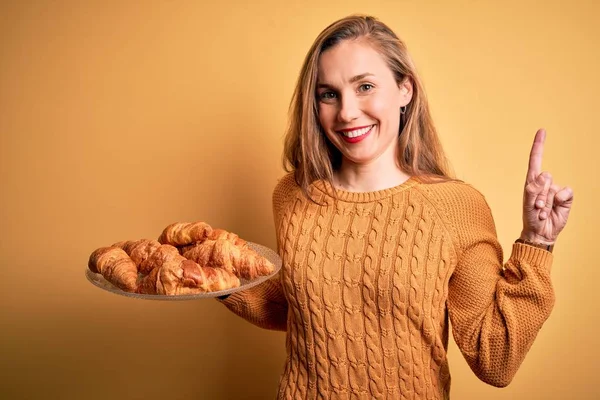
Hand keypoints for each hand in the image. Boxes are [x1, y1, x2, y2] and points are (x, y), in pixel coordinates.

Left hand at [521, 129, 573, 243]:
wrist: (541, 232)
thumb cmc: (531, 218)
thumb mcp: (528, 204)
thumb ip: (533, 189)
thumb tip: (544, 174)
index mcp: (531, 182)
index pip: (536, 160)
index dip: (539, 145)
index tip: (542, 131)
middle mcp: (544, 183)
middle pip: (544, 177)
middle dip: (539, 193)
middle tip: (536, 207)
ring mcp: (555, 189)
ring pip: (553, 186)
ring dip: (546, 201)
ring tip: (542, 211)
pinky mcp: (565, 196)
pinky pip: (565, 192)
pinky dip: (559, 201)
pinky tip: (553, 210)